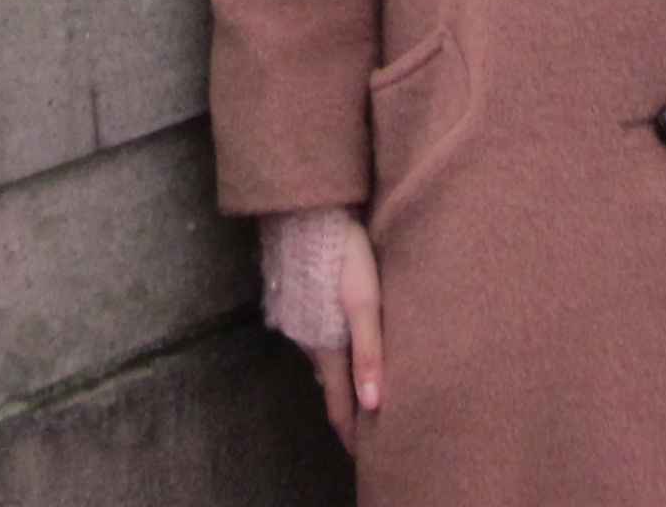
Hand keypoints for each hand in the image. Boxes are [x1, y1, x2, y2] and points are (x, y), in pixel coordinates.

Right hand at [308, 216, 383, 450]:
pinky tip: (338, 333)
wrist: (306, 211)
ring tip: (357, 380)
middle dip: (346, 401)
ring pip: (320, 353)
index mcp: (324, 347)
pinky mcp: (290, 297)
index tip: (362, 454)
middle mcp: (305, 340)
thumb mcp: (363, 303)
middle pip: (328, 381)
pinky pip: (312, 331)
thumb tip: (375, 406)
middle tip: (365, 419)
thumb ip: (369, 353)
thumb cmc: (342, 256)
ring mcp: (294, 318)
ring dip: (337, 370)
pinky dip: (327, 342)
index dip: (350, 431)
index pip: (338, 404)